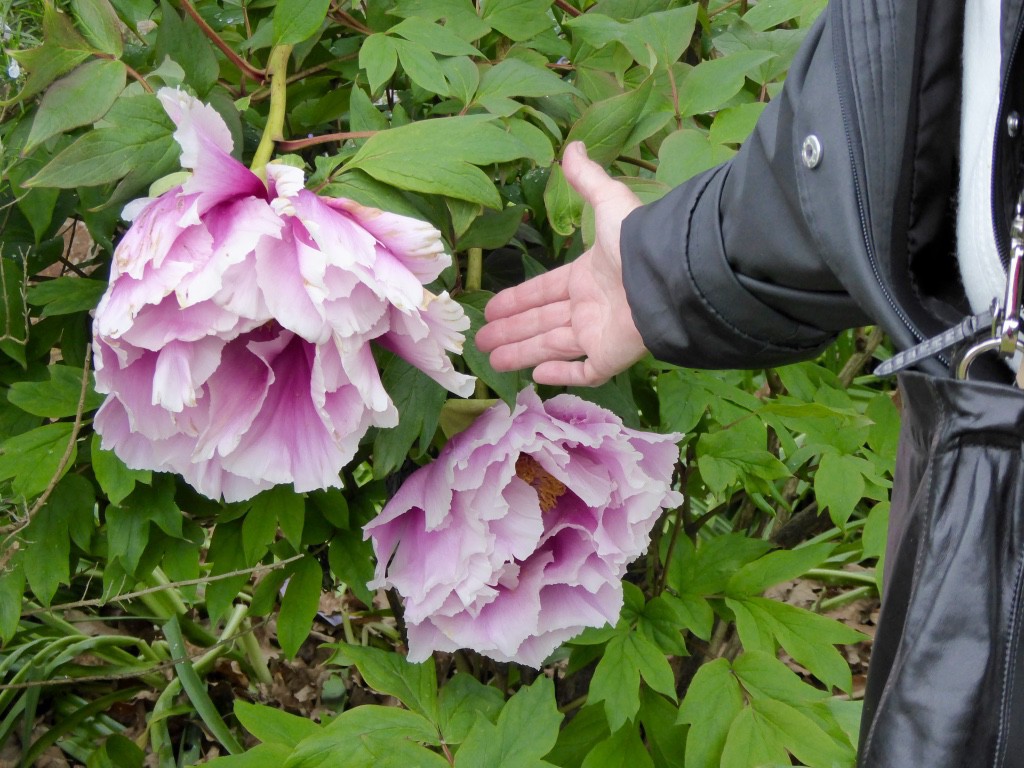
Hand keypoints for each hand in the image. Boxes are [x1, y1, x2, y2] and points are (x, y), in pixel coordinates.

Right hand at [476, 142, 646, 386]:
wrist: (665, 277)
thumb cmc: (634, 243)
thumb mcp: (608, 202)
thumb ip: (588, 180)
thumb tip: (572, 147)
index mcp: (586, 277)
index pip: (544, 291)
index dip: (517, 300)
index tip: (492, 309)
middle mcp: (589, 308)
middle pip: (540, 323)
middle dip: (510, 331)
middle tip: (481, 340)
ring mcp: (599, 335)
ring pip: (550, 347)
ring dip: (520, 353)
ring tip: (490, 360)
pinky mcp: (609, 358)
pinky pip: (583, 372)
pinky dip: (560, 376)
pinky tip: (535, 378)